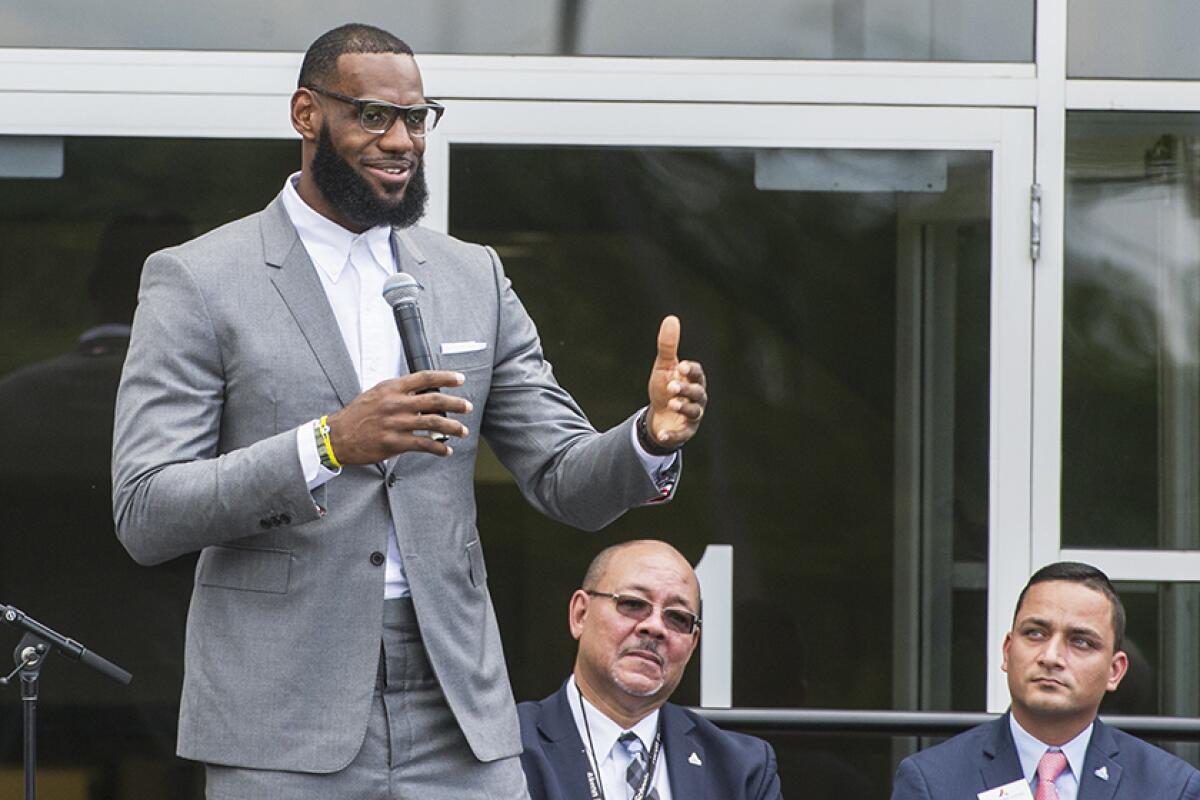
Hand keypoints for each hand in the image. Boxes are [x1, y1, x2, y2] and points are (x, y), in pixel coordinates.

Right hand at [326, 371, 472, 462]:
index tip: (460, 379)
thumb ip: (399, 392)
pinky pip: (423, 444)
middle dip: (455, 403)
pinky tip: (446, 450)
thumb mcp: (377, 394)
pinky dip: (438, 448)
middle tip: (467, 406)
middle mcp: (396, 403)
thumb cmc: (358, 415)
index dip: (445, 377)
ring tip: (463, 430)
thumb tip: (423, 392)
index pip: (424, 378)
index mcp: (392, 388)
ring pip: (433, 422)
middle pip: (434, 399)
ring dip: (453, 427)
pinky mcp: (395, 443)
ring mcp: (396, 423)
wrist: (338, 435)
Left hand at [646, 315, 706, 449]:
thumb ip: (667, 346)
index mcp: (693, 380)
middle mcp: (697, 398)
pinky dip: (672, 435)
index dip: (691, 371)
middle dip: (686, 389)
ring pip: (694, 412)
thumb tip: (671, 318)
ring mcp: (692, 416)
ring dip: (684, 407)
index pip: (697, 373)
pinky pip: (681, 434)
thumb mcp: (664, 367)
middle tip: (672, 386)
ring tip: (671, 403)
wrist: (659, 416)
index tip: (681, 367)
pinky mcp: (685, 431)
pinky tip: (662, 433)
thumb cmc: (665, 388)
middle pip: (697, 393)